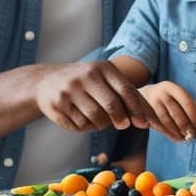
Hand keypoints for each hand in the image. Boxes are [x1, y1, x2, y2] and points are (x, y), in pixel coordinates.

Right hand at [35, 61, 154, 132]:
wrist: (46, 81)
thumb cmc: (86, 83)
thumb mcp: (104, 79)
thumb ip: (125, 95)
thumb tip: (150, 119)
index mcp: (102, 68)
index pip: (125, 90)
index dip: (137, 109)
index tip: (144, 124)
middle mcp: (85, 76)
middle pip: (112, 106)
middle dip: (121, 120)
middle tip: (123, 125)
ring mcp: (70, 90)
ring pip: (96, 118)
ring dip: (102, 124)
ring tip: (98, 118)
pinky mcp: (58, 105)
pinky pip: (80, 125)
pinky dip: (85, 127)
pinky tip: (80, 117)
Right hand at [139, 81, 195, 143]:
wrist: (143, 95)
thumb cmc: (168, 98)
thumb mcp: (176, 95)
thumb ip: (188, 107)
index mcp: (172, 87)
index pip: (188, 104)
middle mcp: (161, 94)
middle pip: (177, 114)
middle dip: (188, 128)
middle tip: (194, 137)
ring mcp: (152, 104)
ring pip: (167, 121)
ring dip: (178, 132)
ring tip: (186, 139)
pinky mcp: (145, 114)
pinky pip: (159, 126)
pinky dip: (170, 134)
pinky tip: (177, 138)